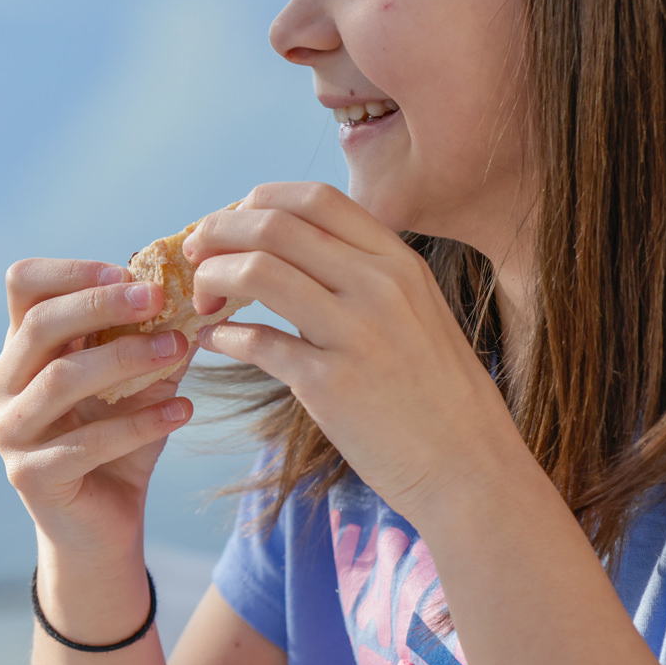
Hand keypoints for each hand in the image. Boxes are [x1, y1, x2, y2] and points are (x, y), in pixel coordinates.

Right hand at [0, 258, 198, 558]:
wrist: (103, 527)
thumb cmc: (118, 443)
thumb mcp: (138, 382)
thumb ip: (153, 338)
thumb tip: (197, 289)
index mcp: (21, 349)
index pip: (25, 284)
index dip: (74, 271)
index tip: (129, 270)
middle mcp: (3, 384)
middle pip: (41, 324)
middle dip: (103, 304)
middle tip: (159, 298)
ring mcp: (10, 431)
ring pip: (61, 378)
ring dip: (126, 358)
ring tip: (179, 349)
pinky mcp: (31, 476)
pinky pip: (87, 441)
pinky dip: (140, 423)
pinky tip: (181, 410)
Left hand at [187, 183, 529, 522]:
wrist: (469, 466)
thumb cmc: (438, 394)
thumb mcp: (418, 311)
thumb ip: (366, 276)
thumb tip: (293, 251)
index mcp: (399, 261)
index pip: (312, 198)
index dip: (257, 201)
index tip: (232, 224)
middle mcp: (379, 286)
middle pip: (273, 225)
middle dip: (218, 232)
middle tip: (196, 255)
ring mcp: (355, 333)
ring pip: (257, 271)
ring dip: (212, 278)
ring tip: (203, 300)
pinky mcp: (330, 385)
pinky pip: (256, 342)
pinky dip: (223, 337)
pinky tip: (215, 343)